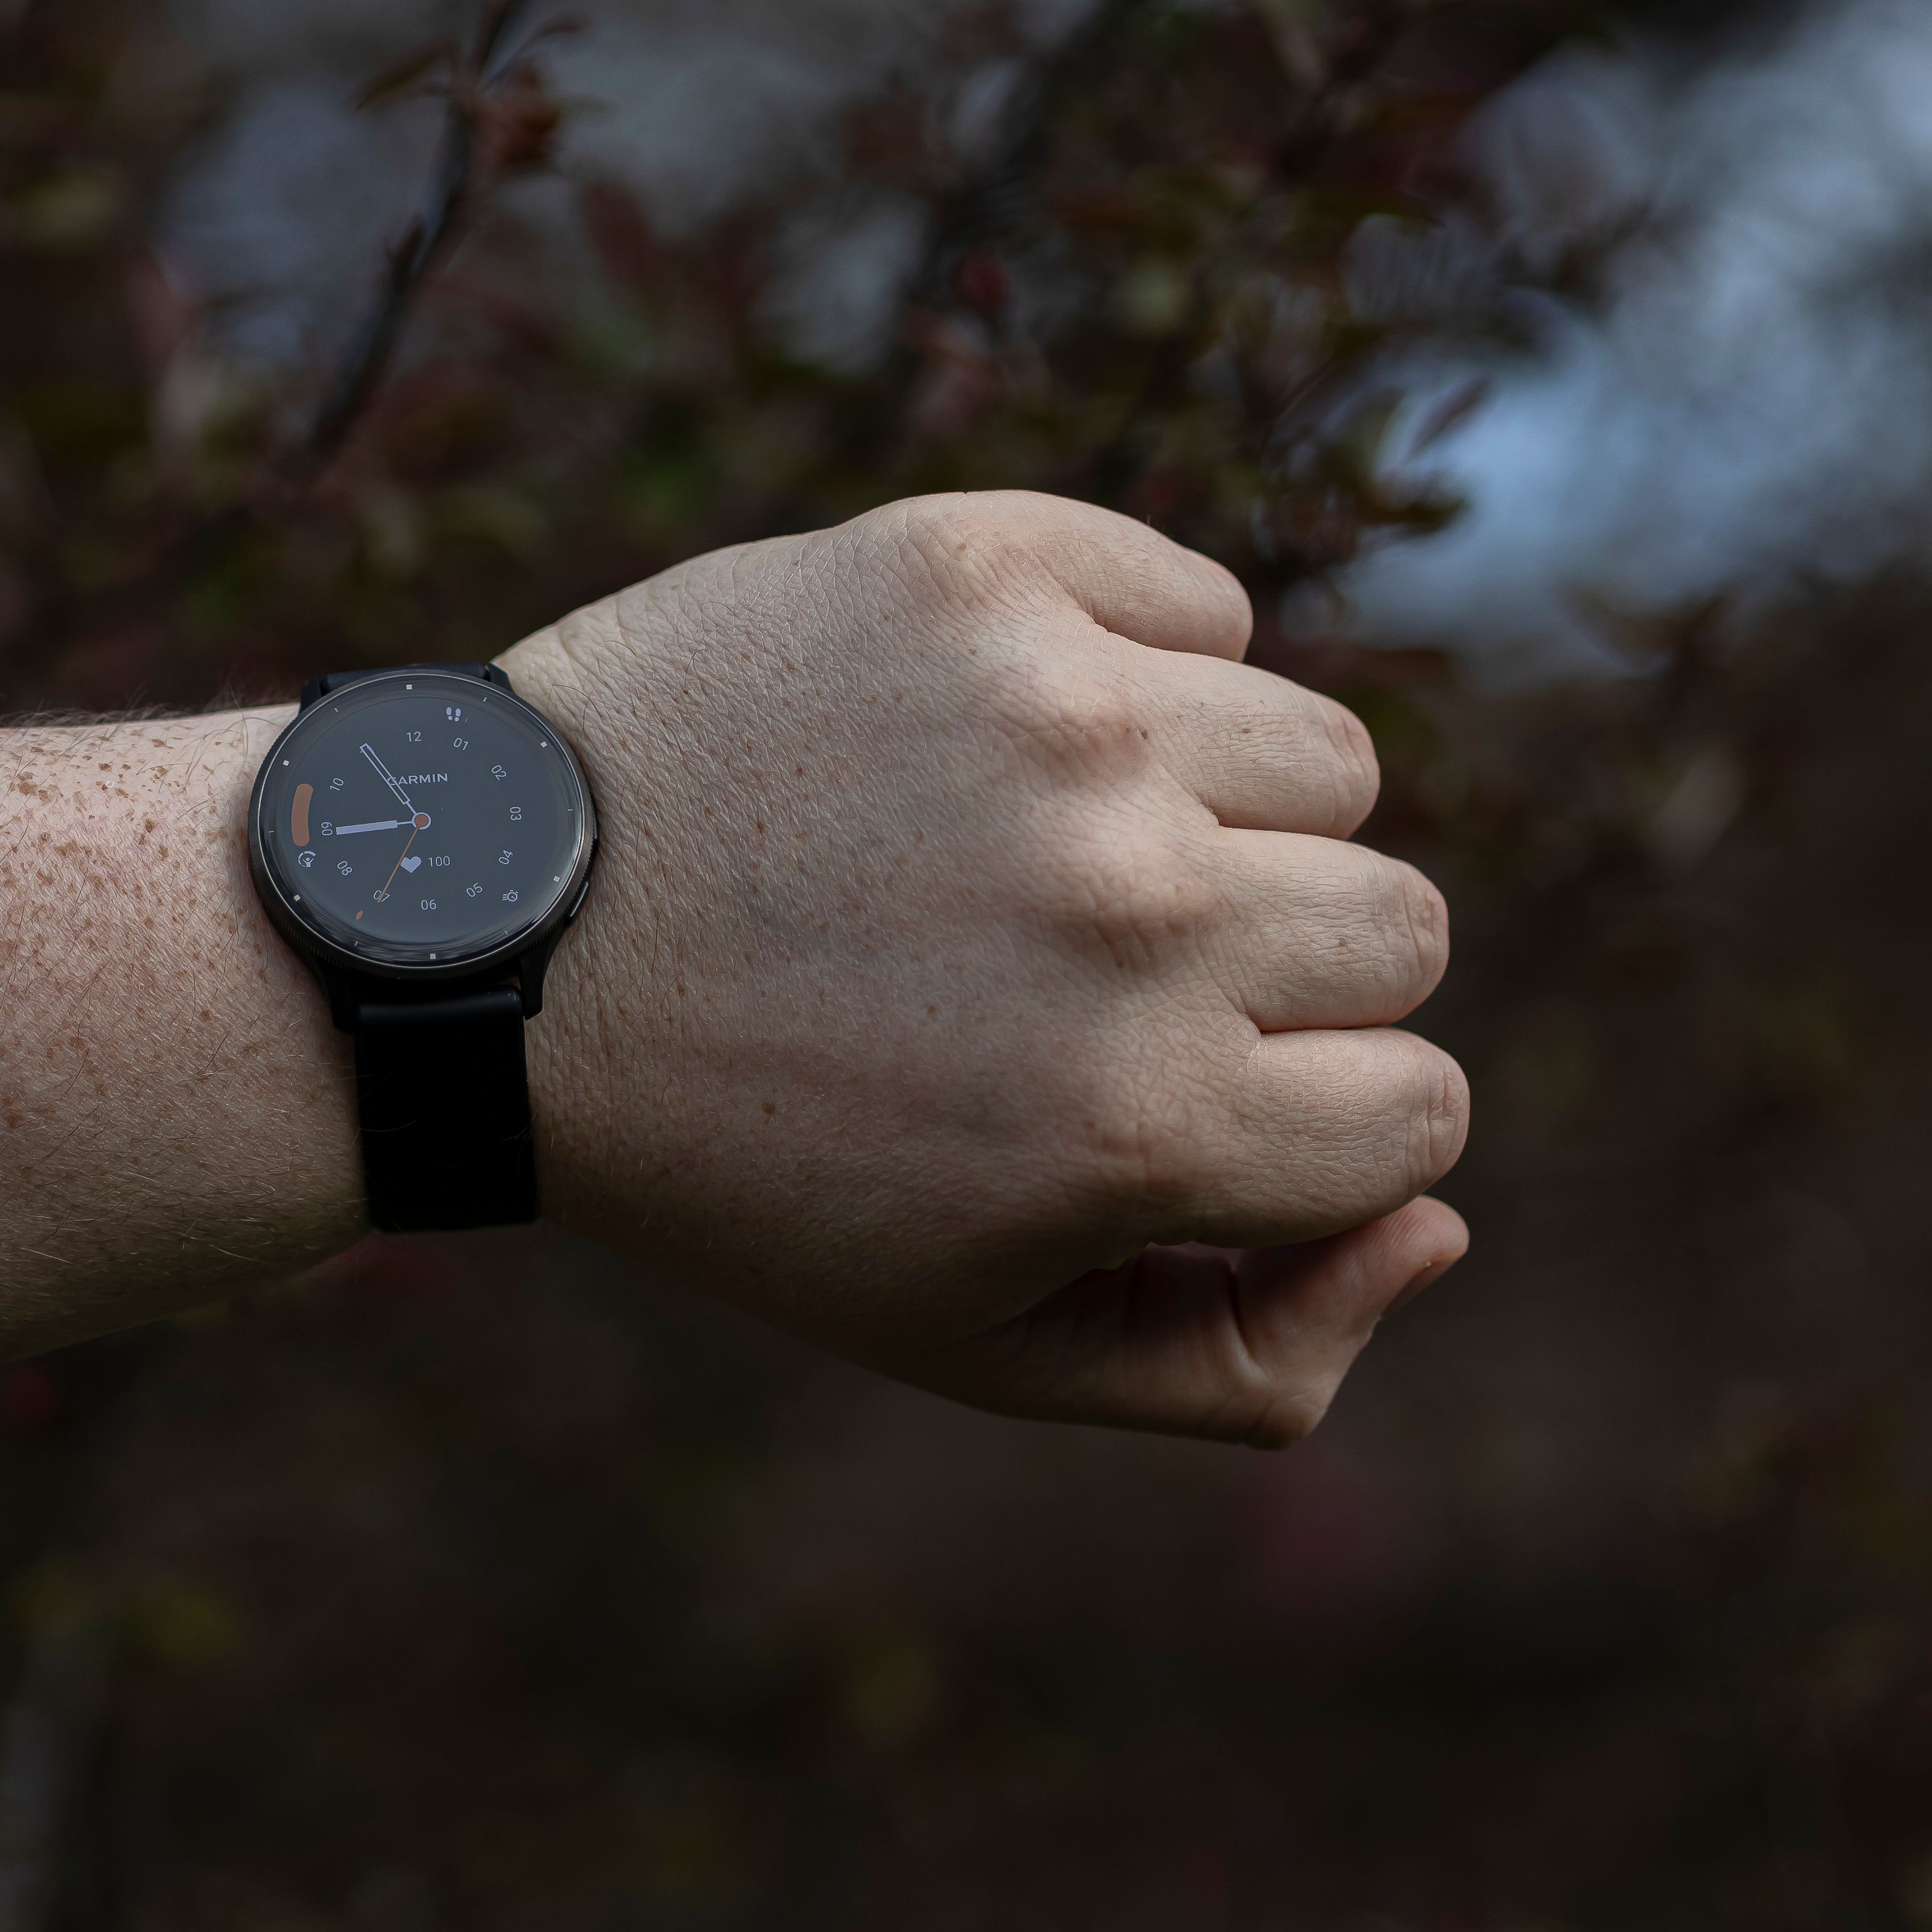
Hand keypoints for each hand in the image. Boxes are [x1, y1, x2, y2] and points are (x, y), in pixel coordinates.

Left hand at [500, 492, 1467, 1444]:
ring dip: (1220, 808)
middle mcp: (1134, 914)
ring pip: (1323, 756)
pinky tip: (997, 734)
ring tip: (1041, 848)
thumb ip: (1242, 1357)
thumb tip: (1435, 1230)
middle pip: (1398, 928)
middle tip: (1088, 979)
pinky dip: (1137, 660)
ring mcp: (1062, 722)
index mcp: (1145, 1124)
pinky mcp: (980, 574)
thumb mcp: (974, 1340)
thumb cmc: (747, 1160)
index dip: (1313, 1125)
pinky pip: (1201, 603)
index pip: (1419, 1111)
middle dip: (1279, 974)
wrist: (495, 941)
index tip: (1177, 1100)